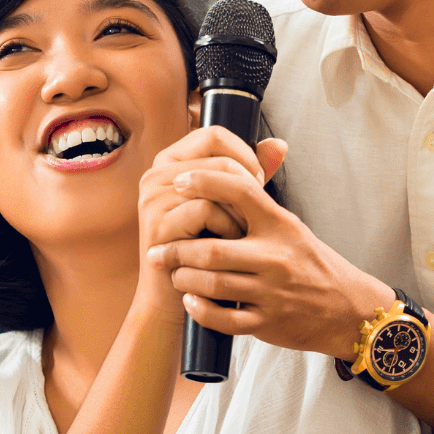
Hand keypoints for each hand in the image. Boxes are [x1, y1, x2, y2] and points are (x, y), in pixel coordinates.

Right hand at [134, 126, 289, 322]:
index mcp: (172, 162)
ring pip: (216, 183)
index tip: (257, 182)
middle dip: (246, 188)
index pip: (215, 135)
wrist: (180, 298)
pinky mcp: (157, 222)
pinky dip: (226, 228)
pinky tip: (228, 246)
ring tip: (239, 235)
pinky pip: (206, 210)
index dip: (244, 155)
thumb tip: (280, 144)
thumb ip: (250, 174)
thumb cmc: (207, 251)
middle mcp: (156, 174)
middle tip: (252, 216)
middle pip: (220, 159)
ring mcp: (153, 197)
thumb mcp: (230, 206)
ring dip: (238, 212)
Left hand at [146, 129, 389, 357]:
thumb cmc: (311, 263)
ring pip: (214, 285)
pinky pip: (225, 319)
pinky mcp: (268, 322)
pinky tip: (190, 301)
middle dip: (177, 250)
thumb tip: (222, 173)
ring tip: (173, 274)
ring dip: (184, 279)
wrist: (347, 309)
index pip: (239, 191)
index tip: (178, 183)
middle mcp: (276, 257)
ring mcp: (272, 292)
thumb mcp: (291, 228)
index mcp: (281, 225)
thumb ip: (258, 206)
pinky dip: (201, 310)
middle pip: (213, 250)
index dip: (204, 182)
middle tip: (156, 250)